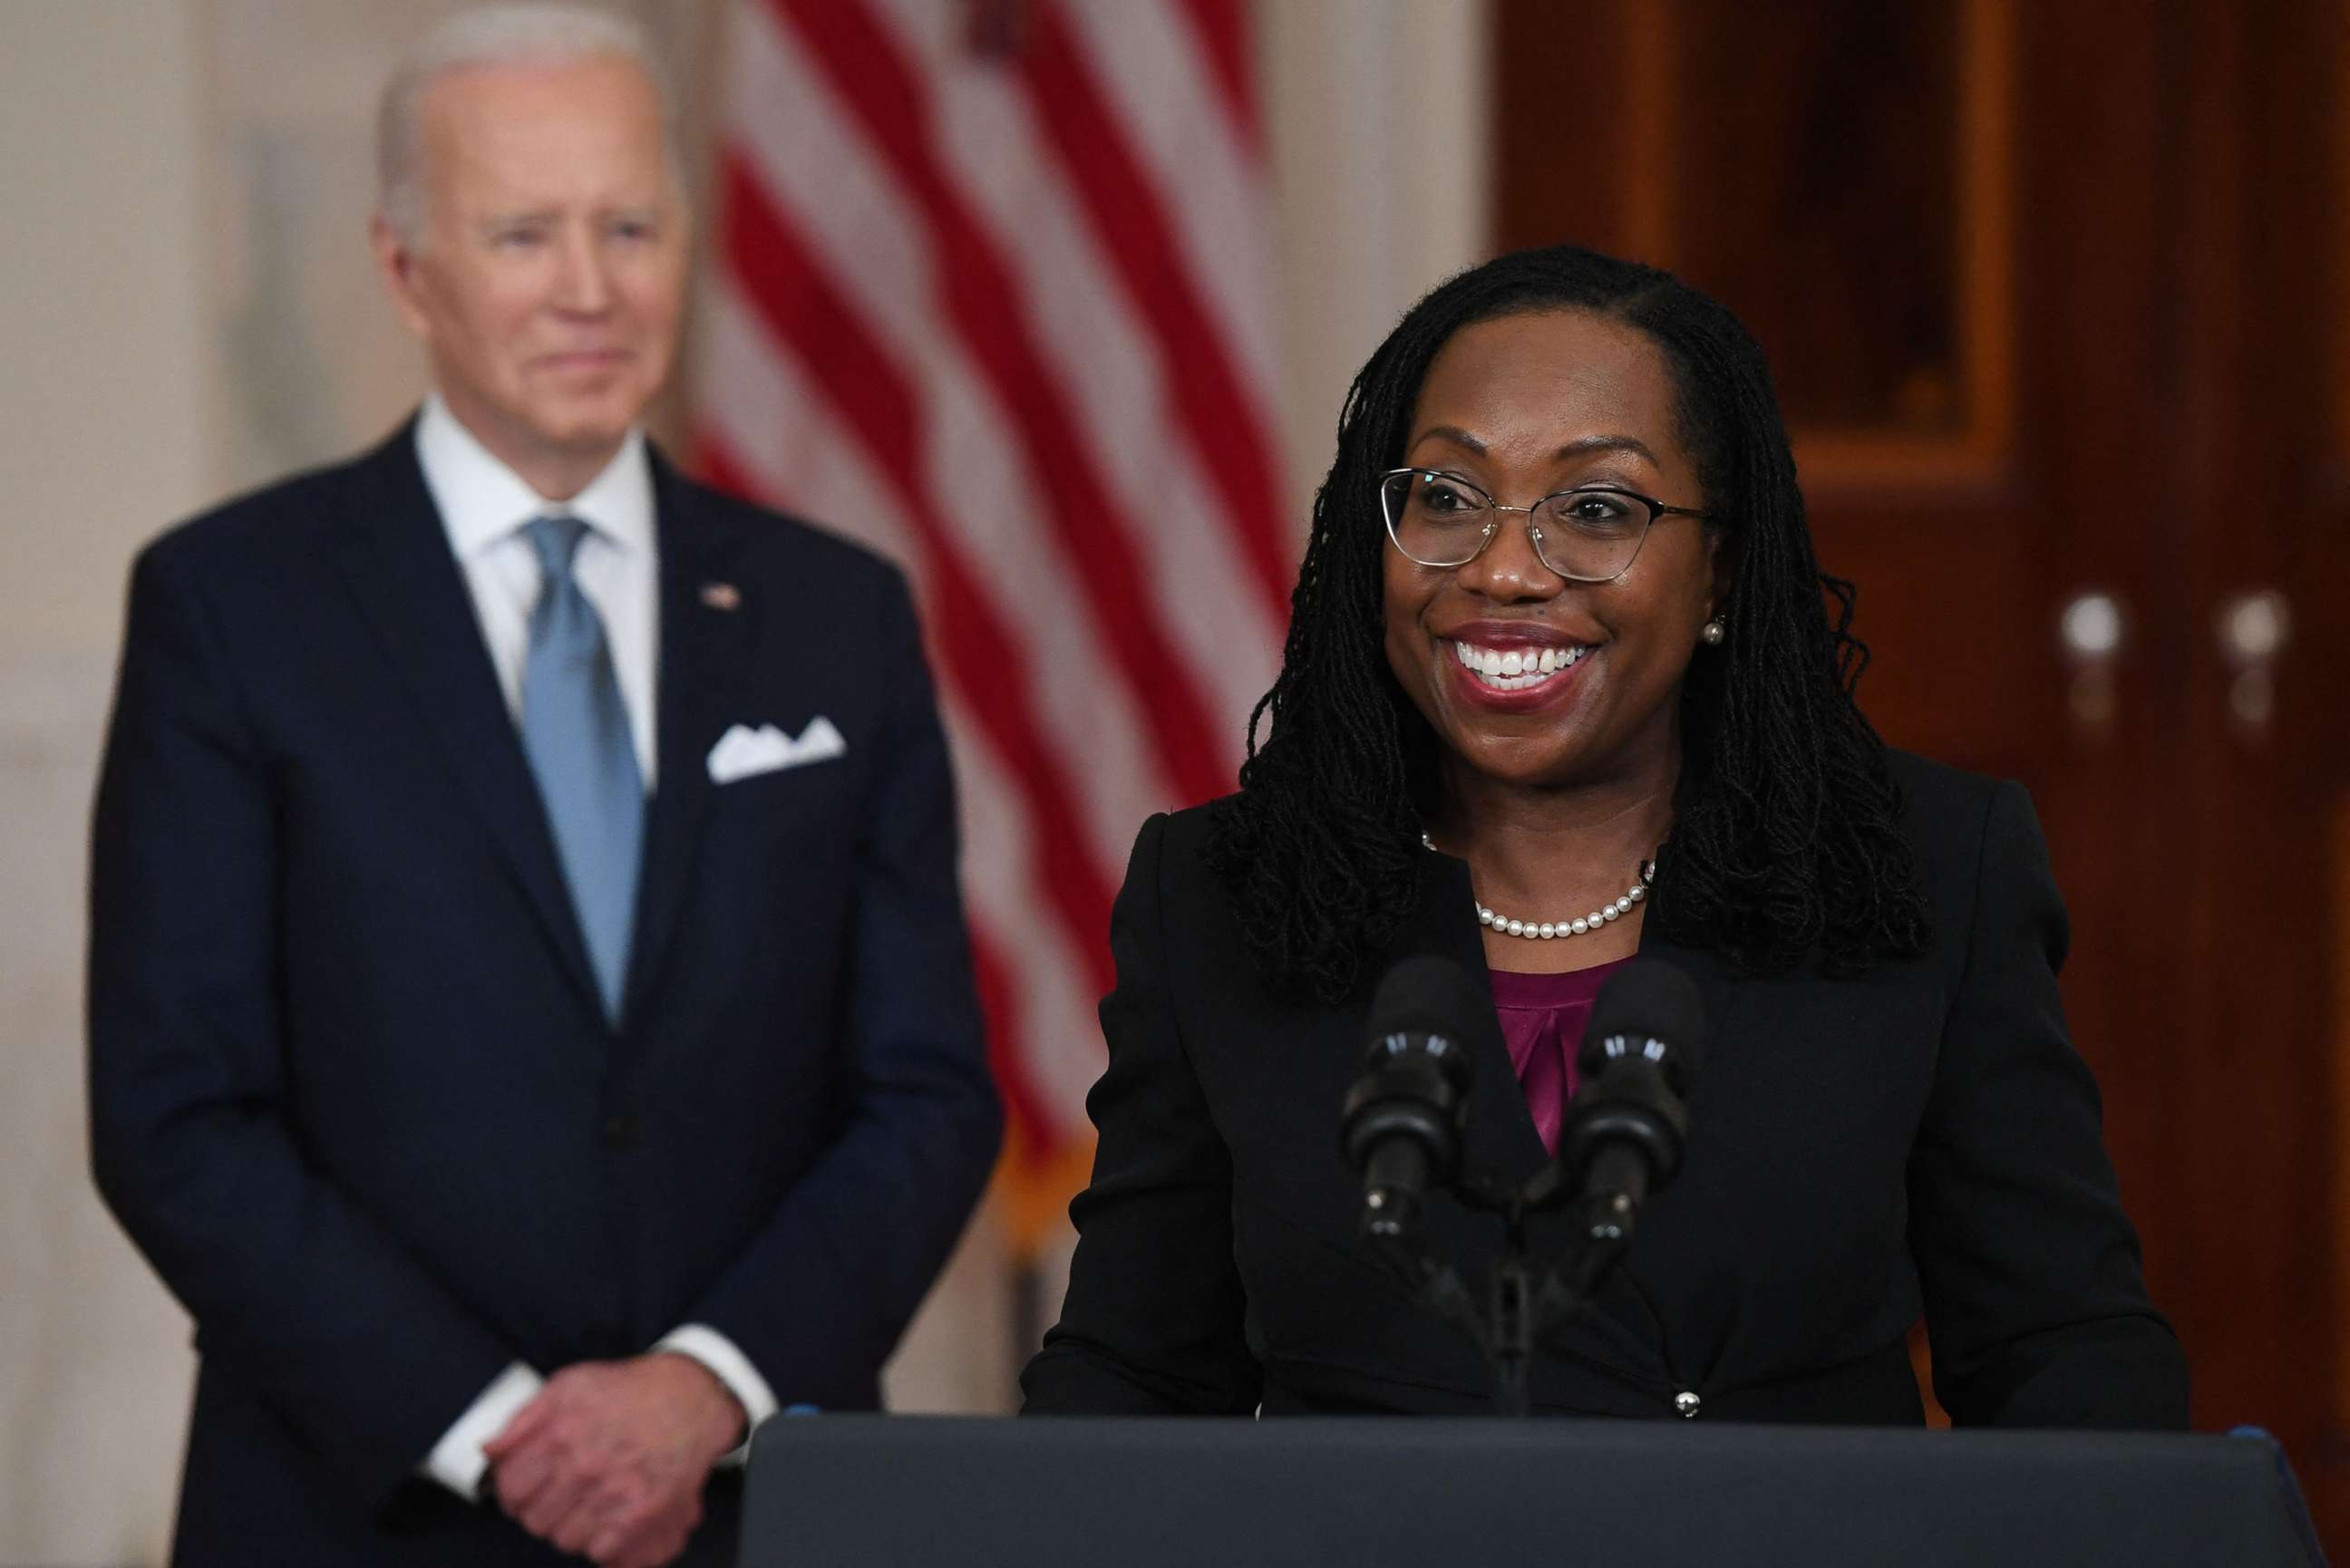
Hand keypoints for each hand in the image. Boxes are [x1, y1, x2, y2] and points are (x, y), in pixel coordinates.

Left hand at [484, 1352, 744, 1567]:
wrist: (689, 1399)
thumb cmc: (628, 1391)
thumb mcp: (569, 1385)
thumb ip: (522, 1419)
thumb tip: (488, 1450)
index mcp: (560, 1434)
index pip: (511, 1489)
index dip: (513, 1494)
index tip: (524, 1491)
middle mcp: (585, 1466)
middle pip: (536, 1520)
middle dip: (543, 1511)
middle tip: (561, 1497)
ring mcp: (614, 1492)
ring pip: (565, 1539)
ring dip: (572, 1527)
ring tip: (587, 1505)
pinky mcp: (642, 1513)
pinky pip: (601, 1552)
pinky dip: (602, 1541)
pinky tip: (609, 1517)